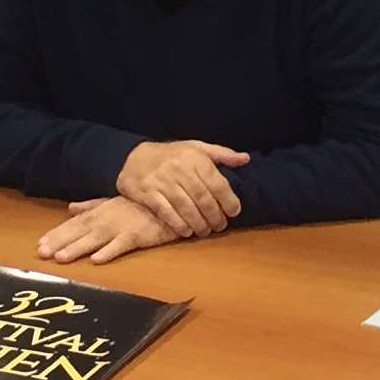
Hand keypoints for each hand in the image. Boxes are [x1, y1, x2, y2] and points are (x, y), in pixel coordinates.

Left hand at [36, 196, 172, 265]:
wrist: (174, 201)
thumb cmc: (144, 203)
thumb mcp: (115, 201)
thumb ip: (92, 205)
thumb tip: (71, 208)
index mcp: (102, 211)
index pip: (75, 223)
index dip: (57, 233)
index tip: (40, 244)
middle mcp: (108, 218)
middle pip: (80, 230)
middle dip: (60, 241)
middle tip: (41, 253)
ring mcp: (123, 226)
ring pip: (96, 238)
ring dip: (78, 247)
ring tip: (61, 258)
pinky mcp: (140, 235)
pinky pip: (123, 244)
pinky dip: (110, 251)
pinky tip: (97, 259)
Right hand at [116, 138, 249, 238]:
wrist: (133, 157)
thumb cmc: (171, 155)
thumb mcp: (196, 147)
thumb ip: (221, 154)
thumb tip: (245, 159)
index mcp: (194, 157)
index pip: (216, 182)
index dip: (228, 200)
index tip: (234, 212)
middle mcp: (178, 168)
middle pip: (202, 197)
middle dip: (214, 215)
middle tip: (220, 226)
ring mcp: (161, 181)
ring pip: (185, 206)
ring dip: (198, 223)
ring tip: (205, 231)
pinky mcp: (147, 192)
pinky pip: (165, 211)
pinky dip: (178, 224)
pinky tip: (186, 232)